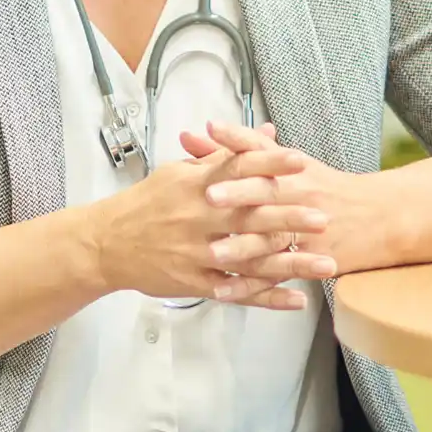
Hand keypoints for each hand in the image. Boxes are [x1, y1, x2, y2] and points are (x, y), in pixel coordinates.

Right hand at [85, 143, 336, 309]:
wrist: (105, 243)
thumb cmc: (148, 202)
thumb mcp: (181, 170)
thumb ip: (226, 154)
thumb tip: (267, 132)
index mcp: (195, 184)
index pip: (238, 168)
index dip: (270, 163)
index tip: (301, 160)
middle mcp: (198, 217)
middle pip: (250, 216)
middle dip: (288, 218)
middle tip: (323, 218)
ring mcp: (197, 252)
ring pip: (250, 259)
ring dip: (290, 263)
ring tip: (325, 264)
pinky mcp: (195, 281)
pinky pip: (236, 291)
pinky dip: (266, 297)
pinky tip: (295, 299)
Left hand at [178, 122, 397, 291]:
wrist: (383, 216)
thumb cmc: (328, 187)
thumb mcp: (295, 162)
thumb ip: (249, 145)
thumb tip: (208, 125)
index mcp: (294, 170)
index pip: (263, 152)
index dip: (238, 144)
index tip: (211, 133)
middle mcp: (301, 196)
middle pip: (268, 194)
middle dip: (238, 195)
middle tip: (208, 197)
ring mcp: (308, 231)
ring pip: (272, 239)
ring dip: (243, 246)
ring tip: (214, 253)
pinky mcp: (311, 261)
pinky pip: (277, 275)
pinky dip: (250, 285)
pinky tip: (224, 290)